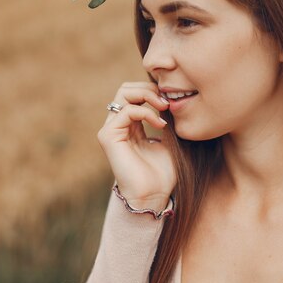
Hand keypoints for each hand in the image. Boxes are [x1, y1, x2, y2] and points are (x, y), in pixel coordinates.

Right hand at [98, 81, 175, 209]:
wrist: (154, 195)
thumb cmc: (163, 173)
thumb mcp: (169, 140)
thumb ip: (166, 118)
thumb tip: (171, 98)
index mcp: (131, 125)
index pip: (136, 93)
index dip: (154, 91)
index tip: (173, 101)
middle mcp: (118, 125)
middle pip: (127, 88)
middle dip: (149, 88)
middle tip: (168, 101)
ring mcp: (111, 129)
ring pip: (124, 93)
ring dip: (148, 95)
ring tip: (165, 107)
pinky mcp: (108, 136)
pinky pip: (126, 111)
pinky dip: (146, 112)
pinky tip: (160, 124)